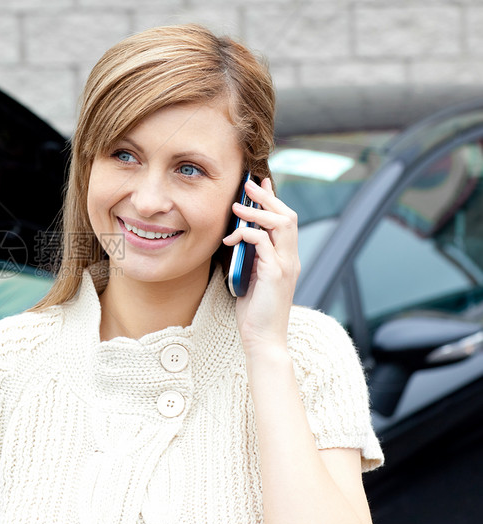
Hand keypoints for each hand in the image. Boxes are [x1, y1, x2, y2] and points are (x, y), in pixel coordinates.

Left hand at [222, 177, 299, 353]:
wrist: (263, 339)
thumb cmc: (255, 312)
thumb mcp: (250, 278)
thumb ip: (249, 258)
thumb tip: (235, 240)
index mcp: (286, 259)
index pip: (285, 221)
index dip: (273, 201)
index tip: (260, 184)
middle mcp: (290, 259)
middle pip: (287, 216)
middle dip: (267, 197)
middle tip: (247, 185)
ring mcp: (286, 266)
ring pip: (282, 225)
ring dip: (258, 212)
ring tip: (237, 207)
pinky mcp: (275, 275)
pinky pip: (264, 244)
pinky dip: (247, 235)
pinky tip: (232, 238)